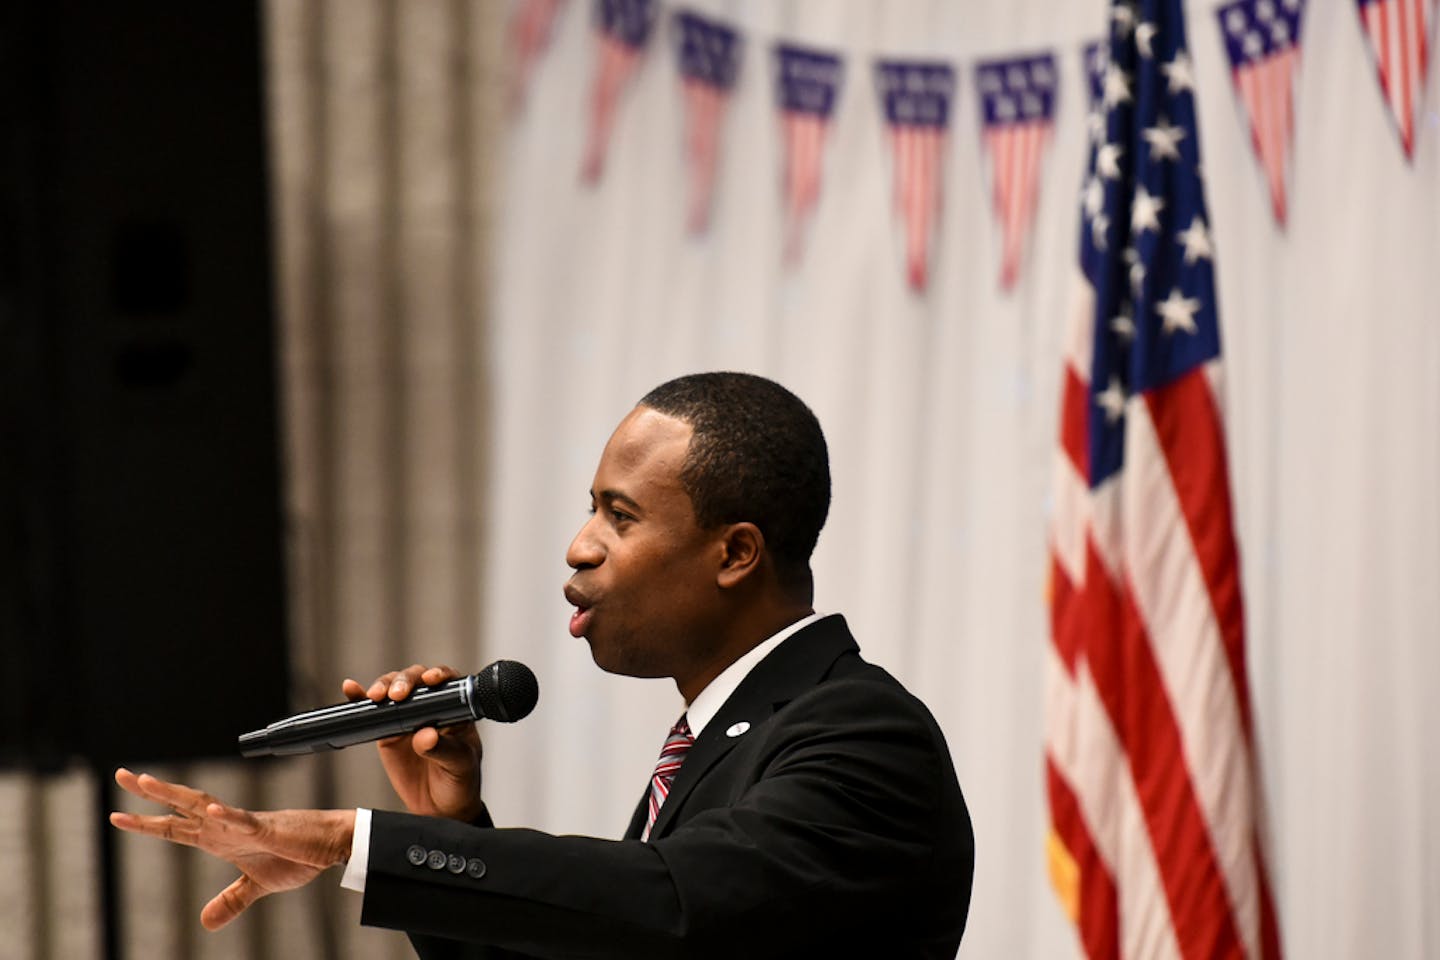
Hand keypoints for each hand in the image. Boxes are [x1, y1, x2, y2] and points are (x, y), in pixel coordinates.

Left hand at [108, 768, 352, 929]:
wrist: (331, 844)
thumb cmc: (299, 856)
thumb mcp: (257, 886)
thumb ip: (231, 900)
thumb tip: (205, 921)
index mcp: (221, 838)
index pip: (176, 828)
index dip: (146, 823)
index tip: (117, 815)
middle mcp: (225, 826)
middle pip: (181, 806)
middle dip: (151, 792)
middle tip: (122, 775)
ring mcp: (244, 824)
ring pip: (204, 805)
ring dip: (175, 795)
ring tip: (149, 784)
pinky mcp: (268, 828)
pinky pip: (244, 820)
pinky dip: (228, 816)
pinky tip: (212, 811)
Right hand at [341, 664, 485, 821]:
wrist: (440, 808)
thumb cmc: (459, 782)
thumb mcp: (458, 766)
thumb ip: (443, 750)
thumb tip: (425, 736)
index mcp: (455, 711)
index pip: (449, 682)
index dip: (438, 674)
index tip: (429, 679)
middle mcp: (431, 709)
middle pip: (416, 680)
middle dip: (405, 681)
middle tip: (397, 694)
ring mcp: (408, 718)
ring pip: (393, 690)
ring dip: (383, 686)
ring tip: (376, 697)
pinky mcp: (388, 733)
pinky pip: (373, 712)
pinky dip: (360, 699)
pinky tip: (351, 690)